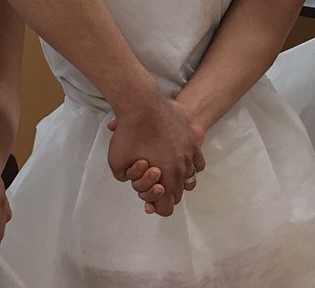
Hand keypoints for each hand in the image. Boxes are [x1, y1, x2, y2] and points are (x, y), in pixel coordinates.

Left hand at [107, 96, 204, 216]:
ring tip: (165, 169)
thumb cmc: (128, 134)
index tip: (147, 199)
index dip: (155, 206)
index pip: (167, 208)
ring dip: (178, 179)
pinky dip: (191, 166)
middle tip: (152, 181)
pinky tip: (179, 160)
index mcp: (165, 178)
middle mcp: (181, 169)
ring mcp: (190, 155)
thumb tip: (134, 180)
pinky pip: (199, 163)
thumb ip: (127, 179)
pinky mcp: (192, 140)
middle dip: (165, 192)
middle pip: (178, 194)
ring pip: (190, 179)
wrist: (141, 105)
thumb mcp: (116, 164)